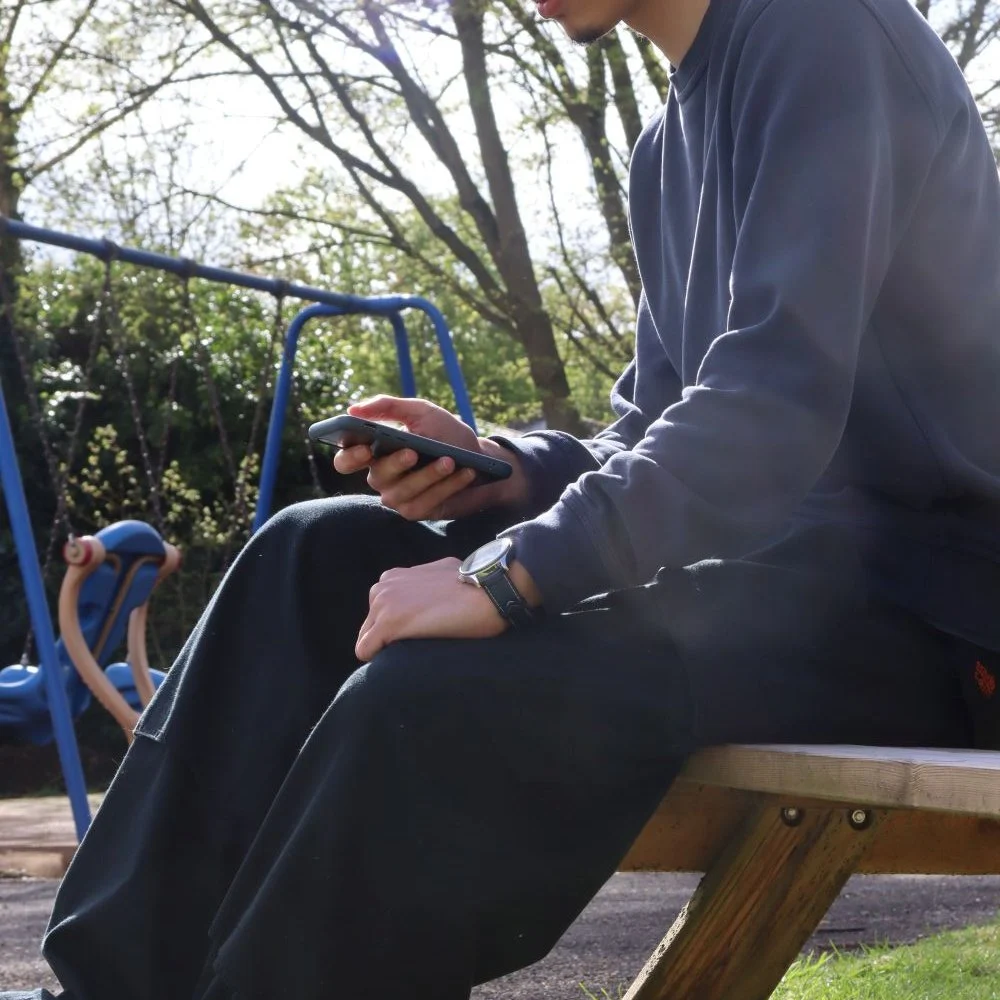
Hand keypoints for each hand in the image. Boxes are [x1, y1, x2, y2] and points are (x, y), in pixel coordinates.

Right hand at [332, 395, 527, 519]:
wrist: (480, 457)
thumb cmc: (445, 433)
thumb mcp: (421, 412)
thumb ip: (388, 406)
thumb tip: (353, 409)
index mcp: (375, 453)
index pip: (346, 460)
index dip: (349, 458)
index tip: (364, 448)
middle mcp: (382, 477)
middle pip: (377, 476)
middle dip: (396, 464)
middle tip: (413, 452)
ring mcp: (399, 497)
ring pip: (403, 491)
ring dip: (429, 475)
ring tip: (449, 460)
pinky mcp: (418, 511)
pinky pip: (426, 503)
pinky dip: (447, 487)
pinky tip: (463, 473)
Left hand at [356, 558, 507, 660]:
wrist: (489, 589)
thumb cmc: (474, 584)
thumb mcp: (440, 572)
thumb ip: (424, 583)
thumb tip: (433, 593)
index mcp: (392, 577)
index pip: (379, 611)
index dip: (398, 626)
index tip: (418, 633)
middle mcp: (382, 587)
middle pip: (370, 626)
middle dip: (388, 638)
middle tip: (418, 645)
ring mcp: (383, 604)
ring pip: (367, 639)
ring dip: (387, 648)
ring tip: (415, 651)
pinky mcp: (389, 623)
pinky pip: (365, 650)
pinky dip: (379, 659)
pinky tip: (403, 660)